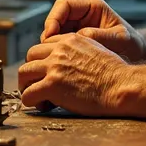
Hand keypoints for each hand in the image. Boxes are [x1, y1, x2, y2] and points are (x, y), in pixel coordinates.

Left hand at [19, 34, 133, 116]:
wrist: (121, 86)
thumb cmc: (115, 75)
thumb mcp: (96, 51)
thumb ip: (78, 53)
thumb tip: (69, 65)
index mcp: (71, 40)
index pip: (45, 45)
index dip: (43, 60)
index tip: (45, 71)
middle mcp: (60, 50)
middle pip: (31, 56)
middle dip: (31, 70)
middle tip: (35, 83)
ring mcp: (54, 67)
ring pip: (24, 72)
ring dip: (26, 85)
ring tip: (34, 95)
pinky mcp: (52, 85)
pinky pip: (28, 93)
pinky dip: (30, 101)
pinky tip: (39, 105)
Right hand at [41, 0, 145, 61]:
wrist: (137, 56)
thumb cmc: (133, 44)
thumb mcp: (121, 39)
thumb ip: (102, 36)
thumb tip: (81, 36)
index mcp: (93, 7)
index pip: (64, 5)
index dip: (53, 18)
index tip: (51, 35)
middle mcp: (83, 15)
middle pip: (55, 18)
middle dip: (50, 34)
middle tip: (49, 50)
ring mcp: (77, 28)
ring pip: (54, 32)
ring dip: (52, 45)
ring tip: (55, 59)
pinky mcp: (75, 42)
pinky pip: (60, 44)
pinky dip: (57, 53)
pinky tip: (61, 63)